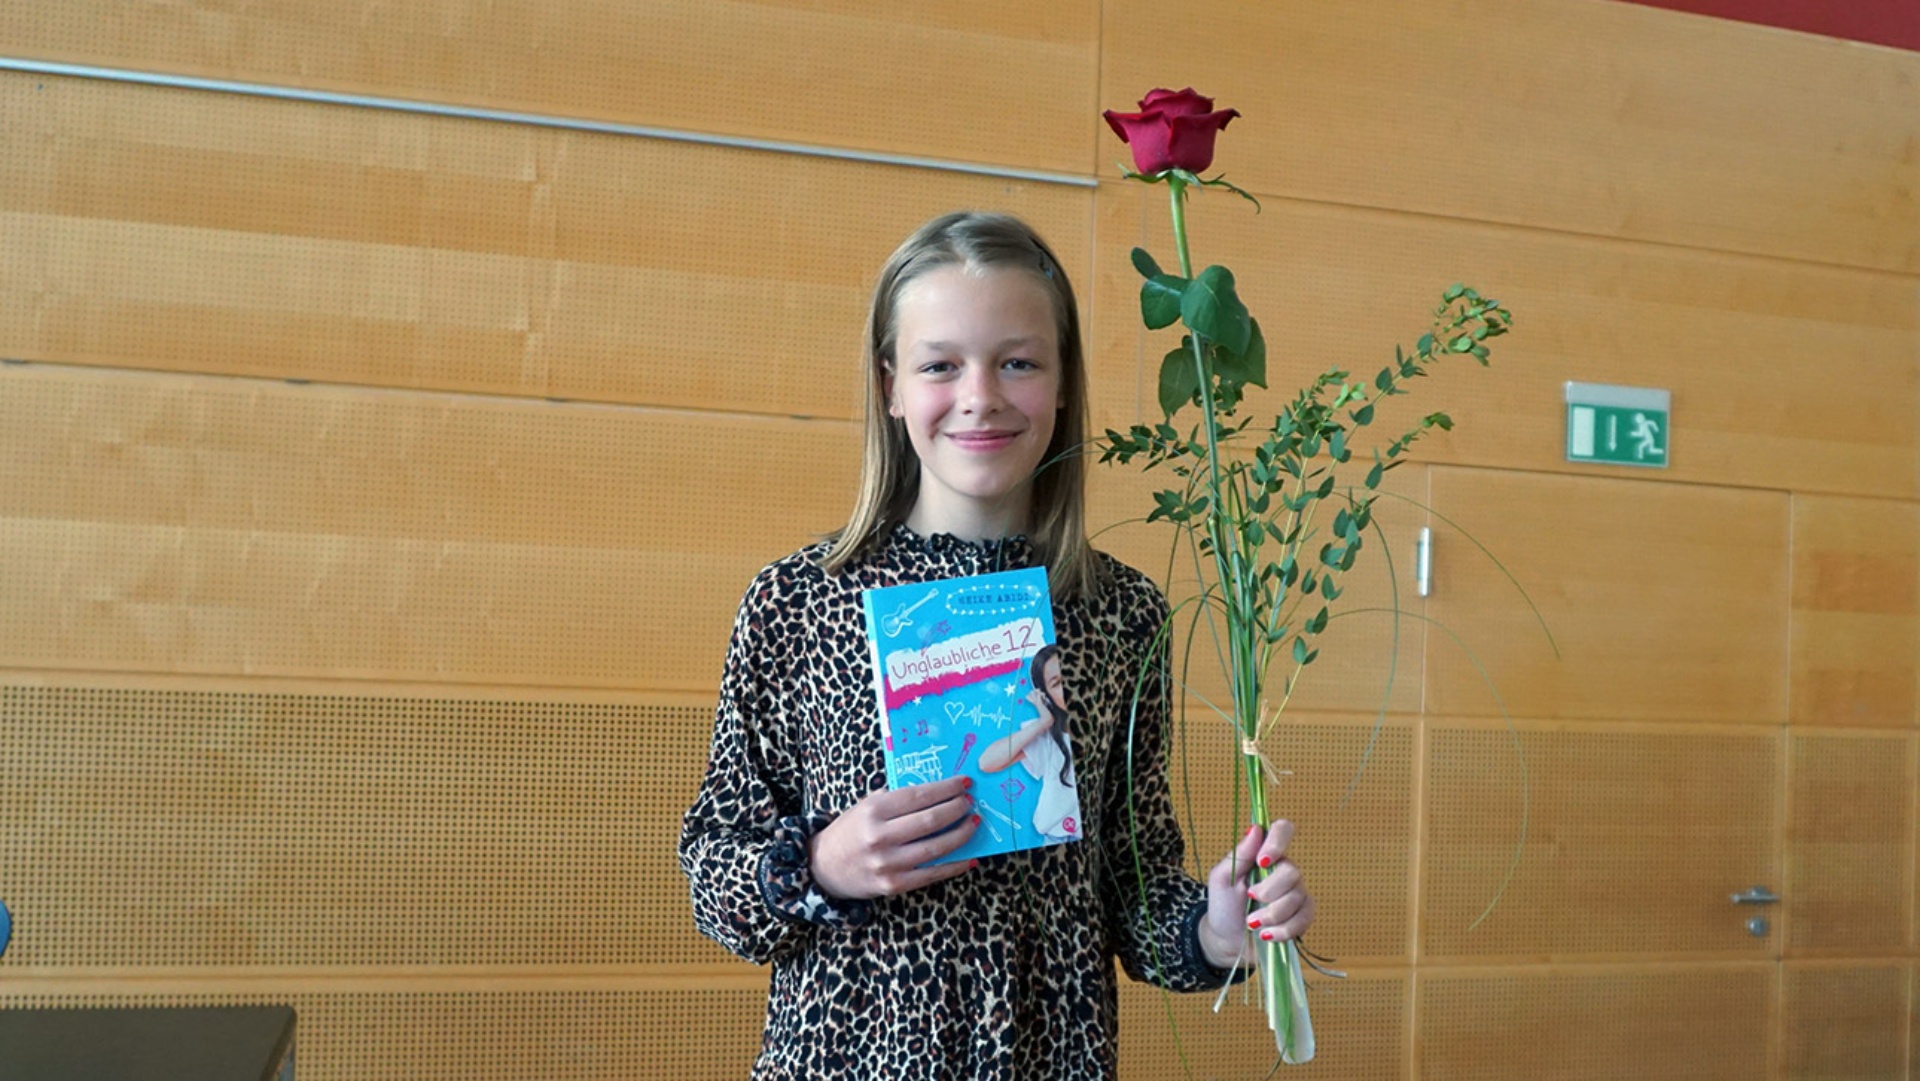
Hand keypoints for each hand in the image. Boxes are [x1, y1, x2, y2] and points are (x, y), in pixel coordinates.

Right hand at [808, 775, 978, 899]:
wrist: (824, 867)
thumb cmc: (850, 831)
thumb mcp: (866, 805)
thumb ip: (896, 798)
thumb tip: (937, 789)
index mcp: (873, 811)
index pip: (918, 796)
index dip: (945, 789)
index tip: (963, 783)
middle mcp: (880, 837)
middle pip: (930, 820)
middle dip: (957, 809)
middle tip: (970, 802)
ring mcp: (888, 863)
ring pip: (936, 848)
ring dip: (960, 834)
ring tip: (973, 823)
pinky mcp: (894, 885)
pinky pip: (932, 874)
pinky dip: (955, 865)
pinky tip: (970, 857)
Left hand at [1197, 819, 1313, 968]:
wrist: (1227, 941)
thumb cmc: (1224, 906)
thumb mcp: (1221, 879)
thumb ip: (1239, 854)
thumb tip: (1255, 828)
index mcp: (1264, 855)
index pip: (1282, 831)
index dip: (1277, 842)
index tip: (1262, 862)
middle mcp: (1283, 870)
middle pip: (1291, 871)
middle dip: (1268, 892)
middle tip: (1250, 899)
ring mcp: (1296, 893)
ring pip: (1296, 898)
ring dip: (1271, 915)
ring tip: (1252, 924)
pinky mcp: (1303, 915)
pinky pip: (1303, 919)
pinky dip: (1283, 930)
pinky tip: (1267, 934)